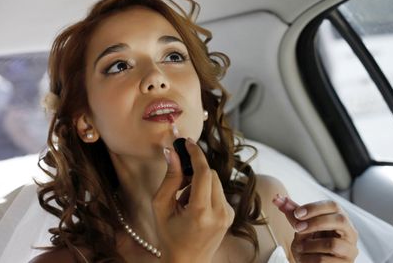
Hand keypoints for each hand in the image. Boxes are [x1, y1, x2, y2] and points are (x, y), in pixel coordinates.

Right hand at [152, 138, 234, 262]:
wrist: (187, 262)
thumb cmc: (169, 236)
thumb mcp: (161, 207)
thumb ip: (169, 178)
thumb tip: (172, 152)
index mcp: (200, 212)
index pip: (204, 173)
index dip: (196, 154)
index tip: (188, 142)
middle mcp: (219, 213)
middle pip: (211, 174)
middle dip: (195, 172)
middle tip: (179, 182)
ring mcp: (228, 215)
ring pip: (216, 181)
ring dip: (200, 182)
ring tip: (185, 199)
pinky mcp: (231, 215)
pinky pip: (219, 191)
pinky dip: (206, 192)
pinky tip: (195, 206)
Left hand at [273, 195, 357, 262]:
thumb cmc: (311, 241)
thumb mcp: (302, 226)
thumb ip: (293, 213)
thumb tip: (277, 198)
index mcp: (340, 217)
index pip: (333, 205)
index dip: (314, 208)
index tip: (297, 213)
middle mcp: (350, 232)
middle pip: (339, 220)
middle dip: (316, 223)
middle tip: (297, 228)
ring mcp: (350, 250)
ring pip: (333, 244)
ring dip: (310, 244)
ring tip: (299, 247)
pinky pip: (326, 260)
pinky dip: (310, 258)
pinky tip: (303, 258)